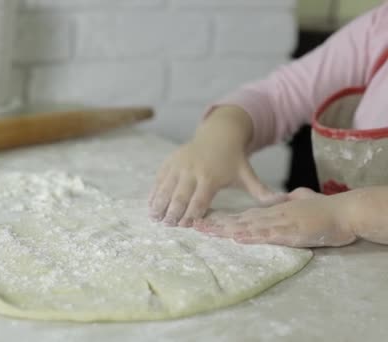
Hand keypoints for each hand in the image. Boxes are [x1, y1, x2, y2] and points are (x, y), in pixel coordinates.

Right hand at [148, 106, 285, 226]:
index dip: (192, 214)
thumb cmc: (234, 159)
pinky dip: (154, 192)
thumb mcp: (247, 174)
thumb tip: (282, 202)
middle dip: (172, 212)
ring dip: (159, 203)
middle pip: (180, 195)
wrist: (219, 133)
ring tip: (154, 217)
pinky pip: (160, 179)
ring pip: (166, 187)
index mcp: (211, 176)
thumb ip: (261, 191)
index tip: (186, 226)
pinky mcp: (170, 161)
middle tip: (167, 225)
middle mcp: (193, 170)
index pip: (199, 200)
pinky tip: (151, 204)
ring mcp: (179, 165)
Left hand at [193, 188, 357, 247]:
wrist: (344, 211)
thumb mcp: (299, 204)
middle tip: (193, 226)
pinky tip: (237, 237)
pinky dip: (251, 236)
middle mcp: (270, 216)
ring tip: (206, 231)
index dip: (222, 219)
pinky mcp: (290, 232)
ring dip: (226, 230)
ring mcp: (279, 223)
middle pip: (238, 220)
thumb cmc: (323, 210)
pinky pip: (267, 234)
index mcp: (271, 212)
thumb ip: (288, 202)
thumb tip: (283, 199)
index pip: (241, 216)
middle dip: (216, 224)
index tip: (203, 221)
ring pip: (247, 226)